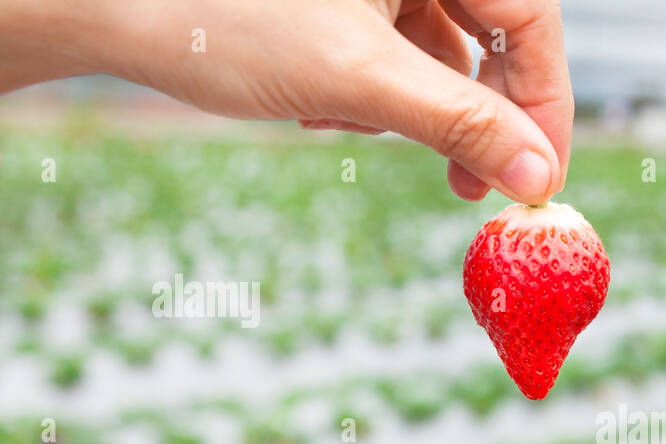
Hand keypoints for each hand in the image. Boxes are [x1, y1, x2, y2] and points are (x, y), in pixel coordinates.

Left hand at [0, 0, 571, 203]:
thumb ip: (459, 123)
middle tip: (473, 188)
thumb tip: (538, 177)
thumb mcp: (356, 77)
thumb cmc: (221, 16)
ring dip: (415, 108)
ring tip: (349, 124)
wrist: (105, 0)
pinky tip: (324, 107)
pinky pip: (397, 49)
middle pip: (493, 37)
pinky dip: (377, 91)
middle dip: (478, 116)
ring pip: (442, 50)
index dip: (545, 104)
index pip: (531, 20)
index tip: (540, 180)